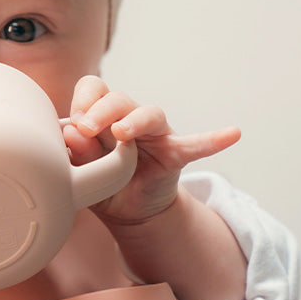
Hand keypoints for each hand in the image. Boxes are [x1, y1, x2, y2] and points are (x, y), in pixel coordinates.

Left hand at [63, 76, 240, 225]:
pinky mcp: (175, 153)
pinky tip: (232, 134)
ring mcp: (154, 134)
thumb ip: (77, 153)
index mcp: (102, 116)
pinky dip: (213, 139)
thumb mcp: (82, 171)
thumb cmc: (101, 181)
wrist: (126, 210)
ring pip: (149, 114)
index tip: (72, 122)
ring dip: (135, 120)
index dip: (83, 100)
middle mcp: (129, 118)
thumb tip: (68, 134)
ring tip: (122, 132)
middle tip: (86, 127)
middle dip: (100, 110)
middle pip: (118, 99)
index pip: (93, 89)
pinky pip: (197, 144)